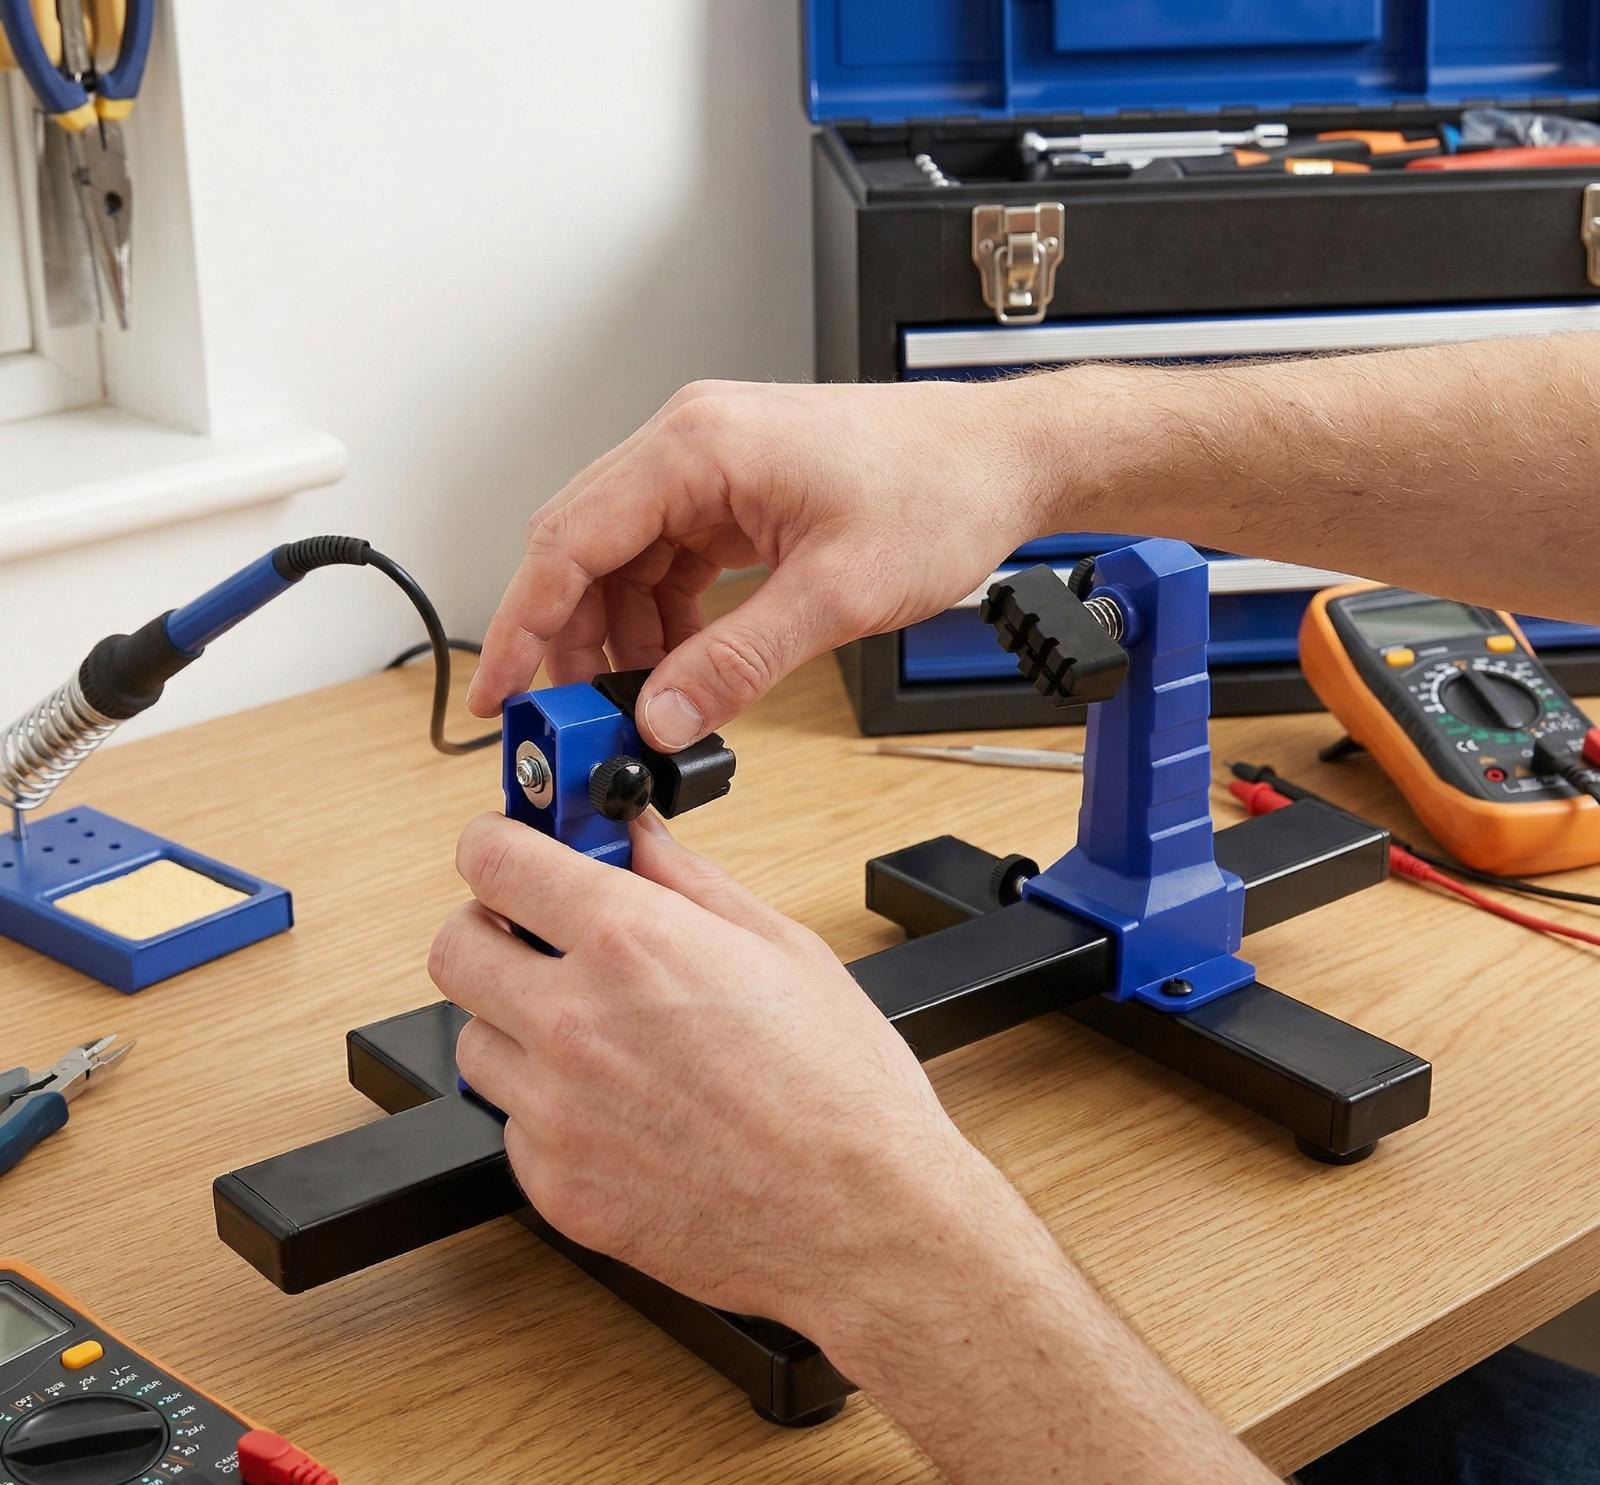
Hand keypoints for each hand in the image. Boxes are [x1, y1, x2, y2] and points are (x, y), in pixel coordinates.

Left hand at [426, 810, 986, 1334]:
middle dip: (489, 929)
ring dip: (516, 1024)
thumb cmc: (843, 1090)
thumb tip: (638, 837)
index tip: (508, 849)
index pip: (493, 860)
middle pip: (453, 948)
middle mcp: (576, 1022)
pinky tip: (619, 1108)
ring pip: (473, 1040)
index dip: (497, 843)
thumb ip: (689, 880)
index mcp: (632, 942)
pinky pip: (512, 1125)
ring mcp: (557, 1112)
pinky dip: (547, 1109)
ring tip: (596, 1036)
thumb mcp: (782, 947)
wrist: (863, 1220)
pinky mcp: (557, 1186)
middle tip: (538, 938)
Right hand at [466, 376, 1073, 746]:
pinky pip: (670, 563)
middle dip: (573, 639)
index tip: (500, 687)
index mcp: (698, 445)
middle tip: (577, 717)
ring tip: (642, 705)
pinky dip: (666, 621)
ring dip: (623, 637)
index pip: (569, 537)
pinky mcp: (737, 496)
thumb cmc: (940, 490)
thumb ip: (738, 661)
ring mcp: (713, 468)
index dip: (524, 621)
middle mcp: (692, 445)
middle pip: (584, 550)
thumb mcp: (837, 595)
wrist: (1005, 459)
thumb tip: (663, 717)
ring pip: (624, 563)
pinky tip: (684, 667)